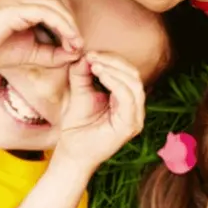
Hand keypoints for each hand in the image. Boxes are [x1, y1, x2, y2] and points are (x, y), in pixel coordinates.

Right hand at [0, 0, 82, 68]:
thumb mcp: (31, 54)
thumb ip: (53, 53)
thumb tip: (76, 54)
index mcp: (26, 3)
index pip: (58, 6)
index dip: (71, 25)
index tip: (76, 46)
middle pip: (61, 2)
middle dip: (73, 24)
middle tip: (78, 45)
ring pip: (57, 5)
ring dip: (71, 25)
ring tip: (76, 44)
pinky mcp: (15, 6)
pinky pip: (46, 11)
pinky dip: (62, 25)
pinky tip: (68, 40)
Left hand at [54, 52, 145, 173]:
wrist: (72, 154)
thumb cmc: (76, 128)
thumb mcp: (79, 93)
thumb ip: (82, 74)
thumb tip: (85, 55)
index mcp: (126, 100)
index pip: (127, 73)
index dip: (111, 59)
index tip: (90, 53)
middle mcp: (135, 108)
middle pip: (133, 74)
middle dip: (113, 61)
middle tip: (92, 56)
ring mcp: (136, 117)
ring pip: (134, 83)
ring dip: (114, 69)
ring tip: (95, 64)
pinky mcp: (130, 125)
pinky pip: (128, 97)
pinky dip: (115, 82)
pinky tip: (100, 74)